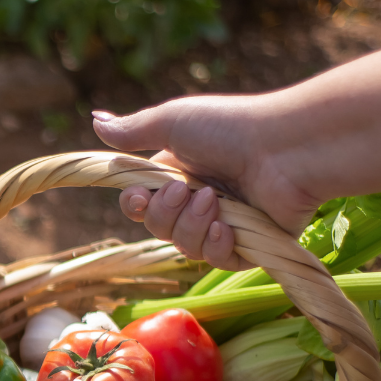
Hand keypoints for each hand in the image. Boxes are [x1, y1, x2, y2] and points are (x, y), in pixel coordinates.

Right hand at [92, 94, 323, 269]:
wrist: (285, 148)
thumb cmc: (230, 128)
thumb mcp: (173, 122)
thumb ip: (133, 130)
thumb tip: (95, 119)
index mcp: (179, 173)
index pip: (141, 203)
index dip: (134, 206)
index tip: (138, 198)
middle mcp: (199, 200)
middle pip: (158, 228)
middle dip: (165, 214)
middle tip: (186, 191)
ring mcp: (225, 224)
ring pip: (184, 247)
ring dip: (192, 226)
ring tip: (215, 201)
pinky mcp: (250, 245)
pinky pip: (217, 261)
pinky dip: (216, 246)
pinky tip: (226, 229)